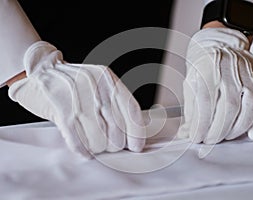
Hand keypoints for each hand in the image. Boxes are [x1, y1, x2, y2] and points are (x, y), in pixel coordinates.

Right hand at [8, 41, 144, 157]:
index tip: (135, 146)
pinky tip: (85, 151)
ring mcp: (78, 99)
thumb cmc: (75, 82)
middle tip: (110, 144)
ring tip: (95, 144)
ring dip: (98, 148)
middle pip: (117, 129)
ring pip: (98, 139)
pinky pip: (78, 140)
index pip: (131, 110)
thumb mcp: (99, 82)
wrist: (43, 70)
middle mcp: (96, 88)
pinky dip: (83, 150)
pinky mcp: (61, 110)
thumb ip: (114, 101)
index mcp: (109, 80)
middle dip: (115, 144)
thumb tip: (130, 132)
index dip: (136, 133)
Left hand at [178, 28, 252, 143]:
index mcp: (209, 66)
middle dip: (218, 130)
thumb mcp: (190, 84)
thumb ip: (190, 109)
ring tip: (226, 136)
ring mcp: (251, 72)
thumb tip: (185, 133)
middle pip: (229, 105)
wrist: (221, 47)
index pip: (205, 101)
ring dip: (238, 128)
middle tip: (210, 140)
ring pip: (251, 105)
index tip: (197, 137)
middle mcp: (231, 67)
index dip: (201, 124)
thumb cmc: (205, 68)